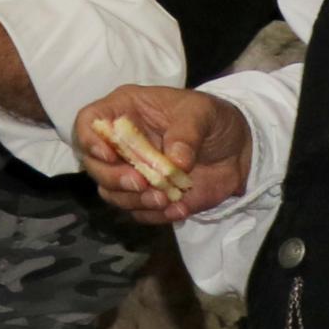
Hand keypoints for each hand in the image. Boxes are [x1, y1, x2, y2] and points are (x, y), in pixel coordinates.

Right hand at [73, 83, 250, 226]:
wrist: (239, 148)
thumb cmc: (212, 119)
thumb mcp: (203, 113)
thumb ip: (187, 133)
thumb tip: (176, 162)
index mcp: (125, 112)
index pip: (89, 122)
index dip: (89, 139)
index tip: (109, 155)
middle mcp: (121, 144)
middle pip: (93, 164)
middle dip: (113, 177)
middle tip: (141, 183)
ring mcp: (133, 172)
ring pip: (111, 192)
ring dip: (133, 200)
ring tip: (164, 199)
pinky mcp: (149, 196)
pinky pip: (138, 212)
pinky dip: (155, 215)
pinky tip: (178, 209)